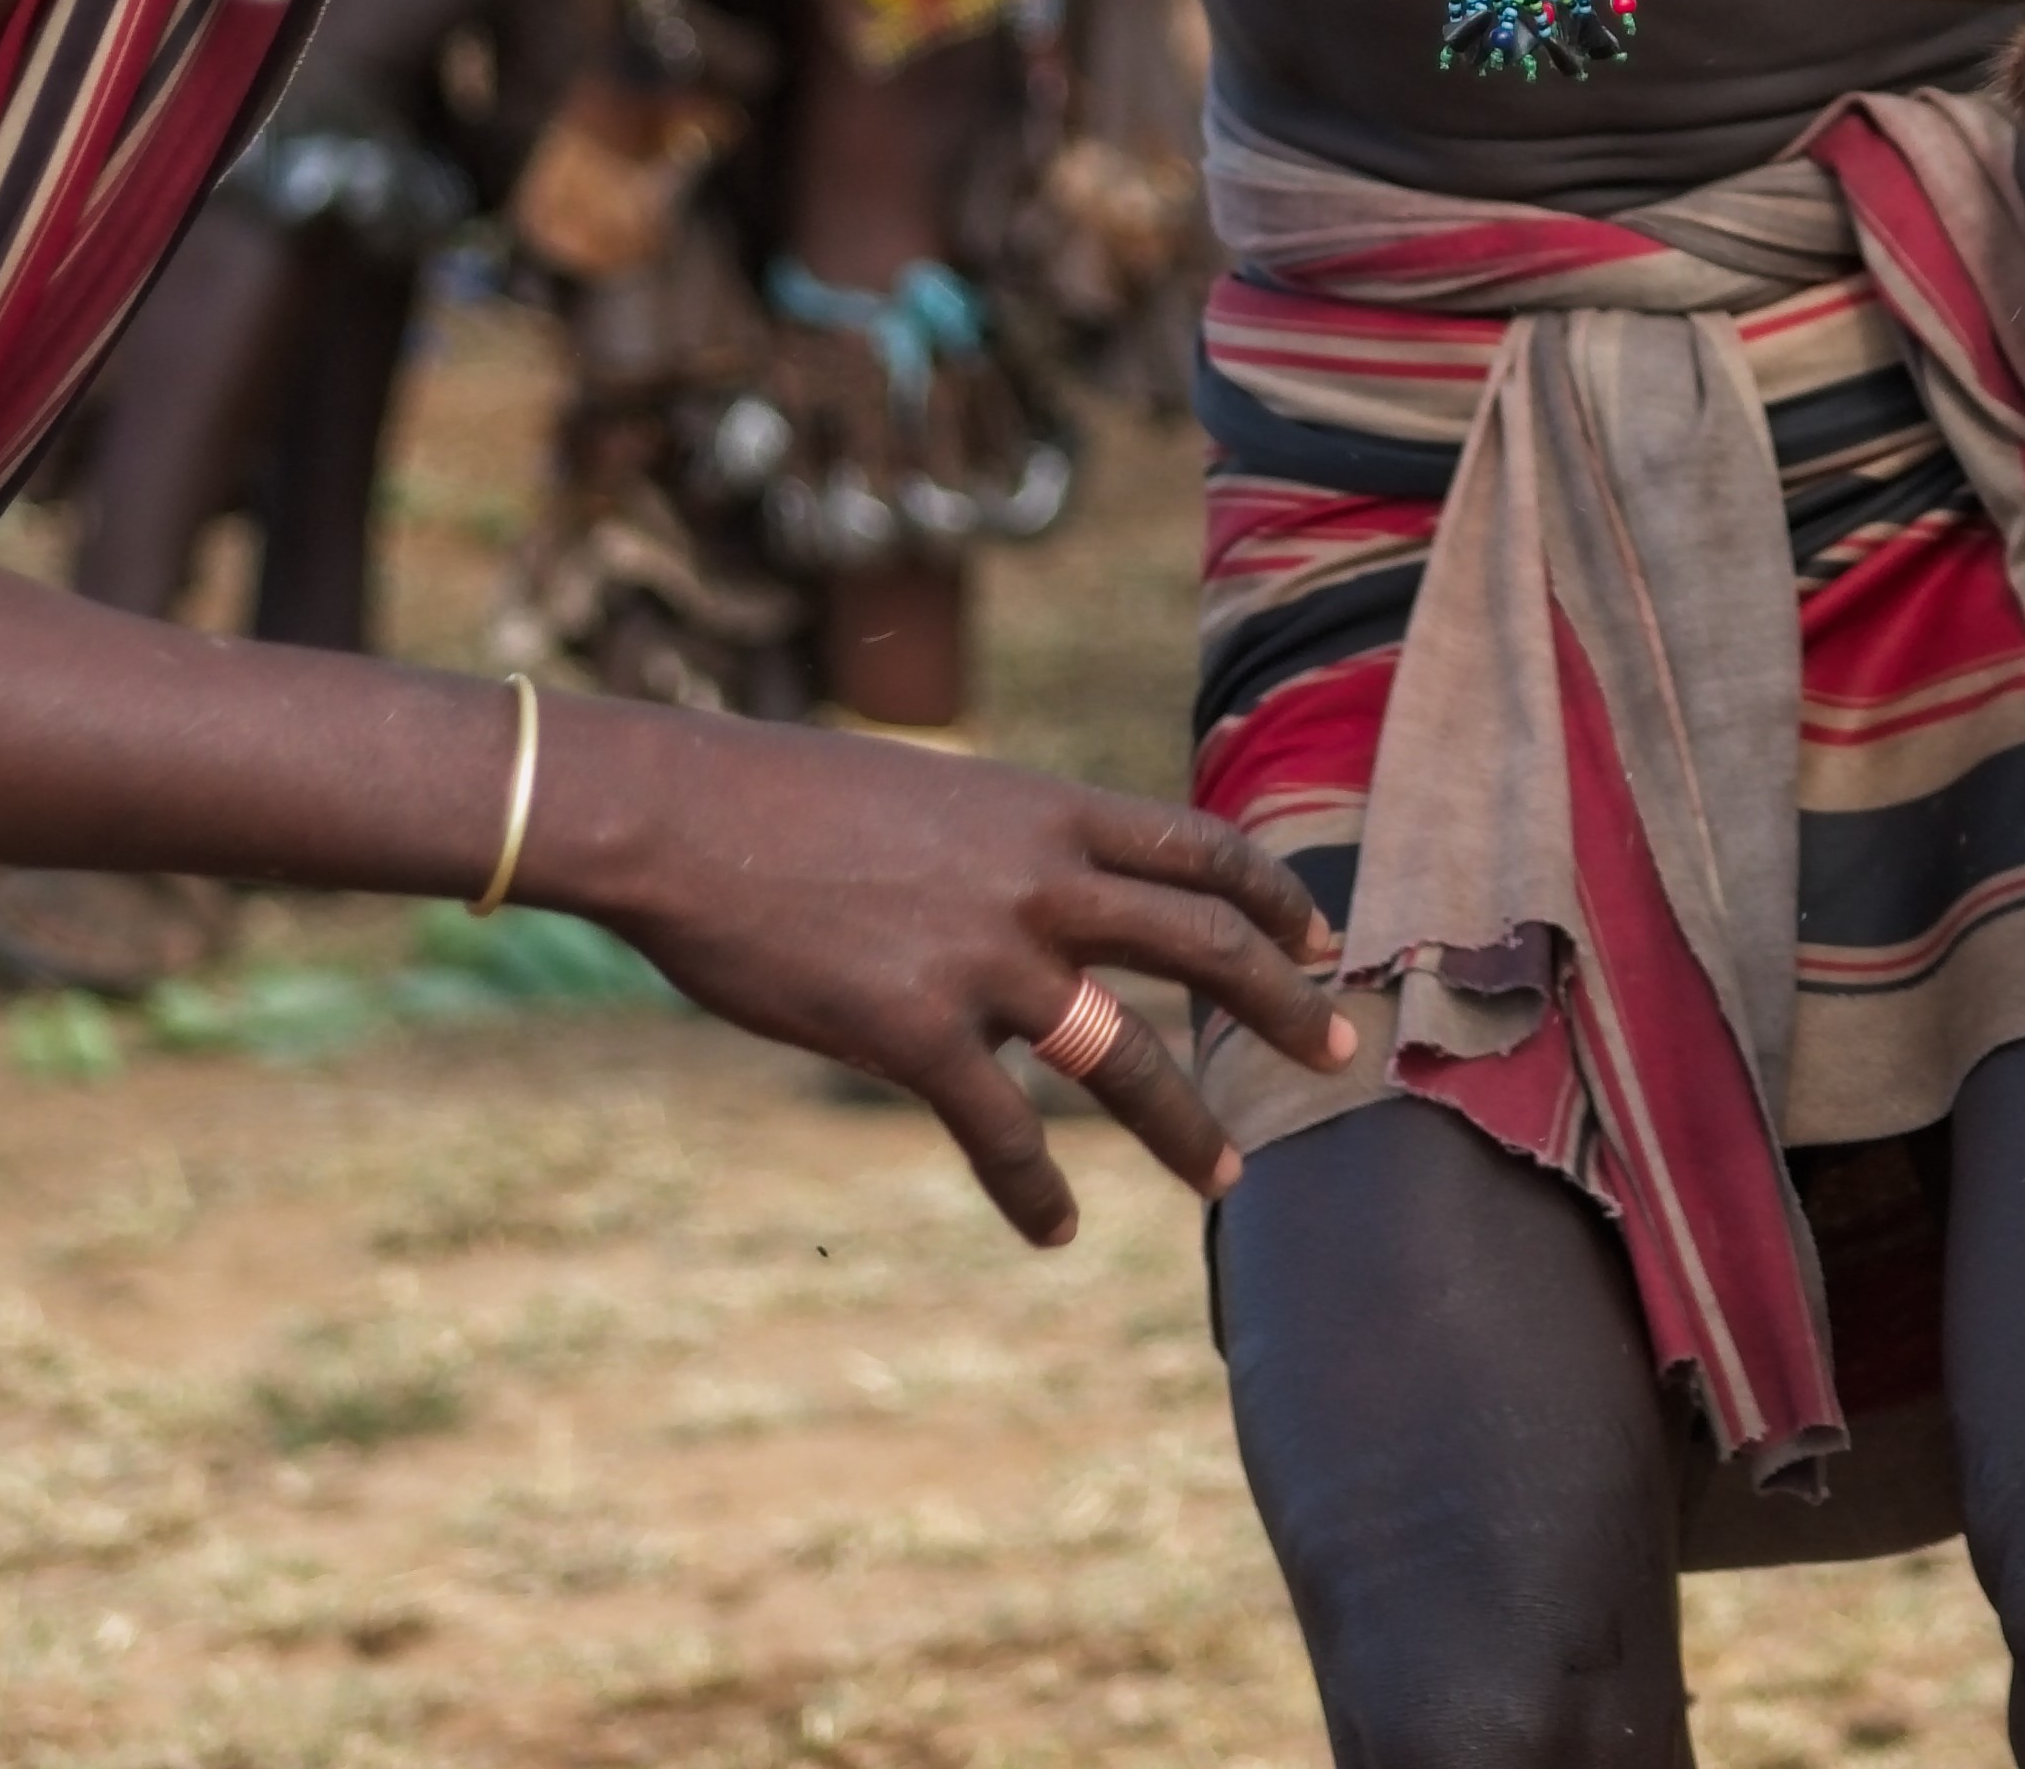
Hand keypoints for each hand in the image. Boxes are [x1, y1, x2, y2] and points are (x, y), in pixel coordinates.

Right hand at [549, 700, 1349, 1246]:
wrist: (686, 816)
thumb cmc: (790, 800)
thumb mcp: (937, 795)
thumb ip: (1009, 845)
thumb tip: (1052, 887)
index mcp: (1051, 812)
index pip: (1205, 849)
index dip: (1275, 898)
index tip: (1320, 938)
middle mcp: (1043, 882)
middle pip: (1208, 946)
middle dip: (1286, 1007)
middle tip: (1338, 1054)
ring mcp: (987, 959)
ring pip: (1127, 1057)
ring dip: (1185, 1125)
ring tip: (1227, 1179)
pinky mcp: (914, 1032)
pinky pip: (1002, 1131)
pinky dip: (1035, 1189)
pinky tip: (1055, 1228)